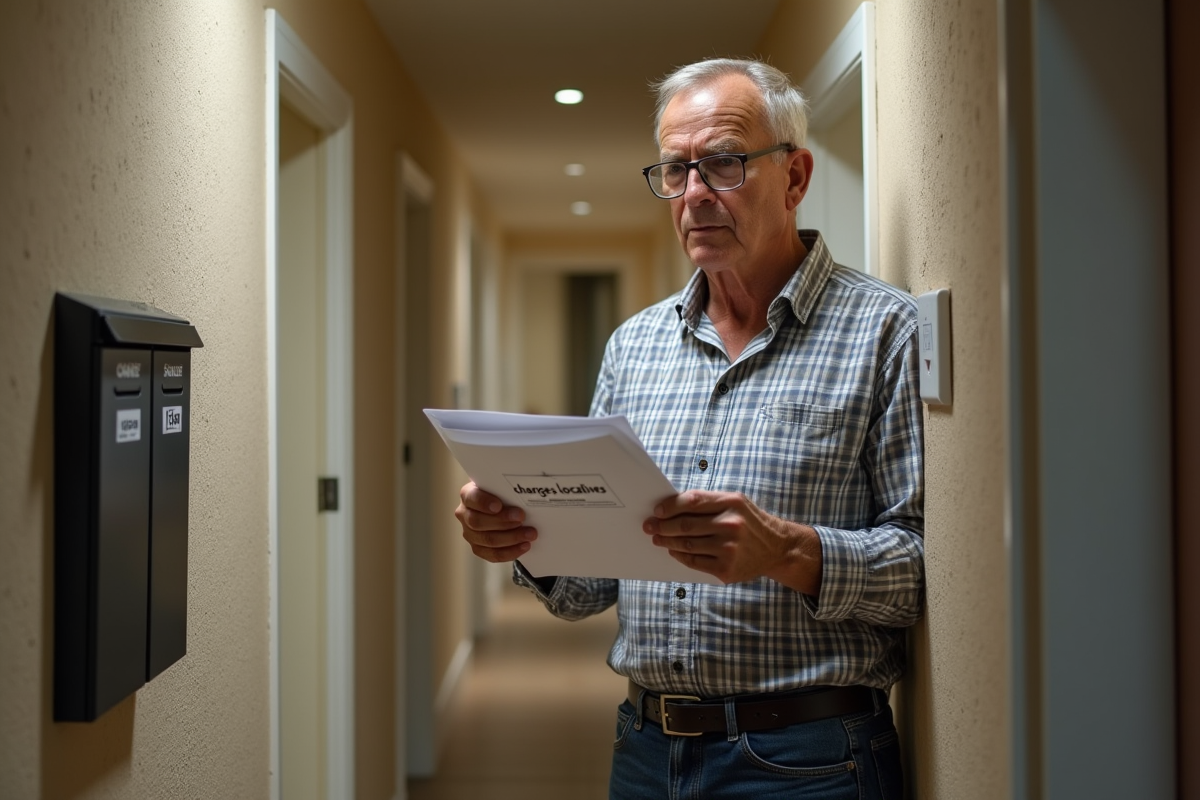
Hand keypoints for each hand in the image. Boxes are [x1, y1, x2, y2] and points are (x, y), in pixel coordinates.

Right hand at [455, 481, 537, 562]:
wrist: (504, 506)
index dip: (483, 503)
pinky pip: (493, 555)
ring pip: (487, 540)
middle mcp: (464, 514)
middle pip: (477, 522)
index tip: (498, 506)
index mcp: (468, 495)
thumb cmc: (503, 493)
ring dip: (511, 538)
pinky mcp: (478, 548)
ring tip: (530, 534)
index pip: (471, 498)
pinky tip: (525, 546)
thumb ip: (506, 488)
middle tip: (521, 518)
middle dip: (502, 521)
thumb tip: (525, 493)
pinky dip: (511, 552)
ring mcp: (470, 533)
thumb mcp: (502, 486)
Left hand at [642, 490, 822, 592]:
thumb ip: (708, 502)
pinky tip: (674, 550)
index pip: (692, 502)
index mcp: (732, 503)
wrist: (777, 548)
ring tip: (658, 538)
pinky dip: (679, 556)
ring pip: (686, 545)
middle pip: (685, 525)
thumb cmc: (750, 522)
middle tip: (649, 526)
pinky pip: (694, 562)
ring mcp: (729, 549)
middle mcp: (731, 525)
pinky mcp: (726, 569)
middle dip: (662, 526)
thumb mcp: (736, 502)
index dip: (670, 506)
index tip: (657, 510)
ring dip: (667, 541)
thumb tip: (672, 505)